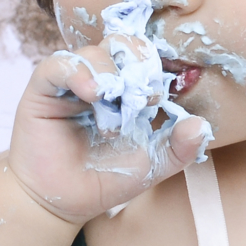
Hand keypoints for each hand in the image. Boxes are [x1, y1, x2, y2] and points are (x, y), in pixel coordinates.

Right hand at [5, 38, 209, 227]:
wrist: (62, 201)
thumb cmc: (105, 180)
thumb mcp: (151, 164)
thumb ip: (179, 147)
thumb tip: (201, 125)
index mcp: (129, 92)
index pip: (145, 59)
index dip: (155, 69)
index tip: (158, 97)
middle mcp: (102, 80)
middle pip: (121, 43)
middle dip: (136, 59)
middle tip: (141, 91)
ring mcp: (72, 82)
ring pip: (94, 51)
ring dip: (109, 72)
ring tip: (112, 101)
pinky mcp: (44, 88)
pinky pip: (59, 64)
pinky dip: (78, 71)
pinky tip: (92, 93)